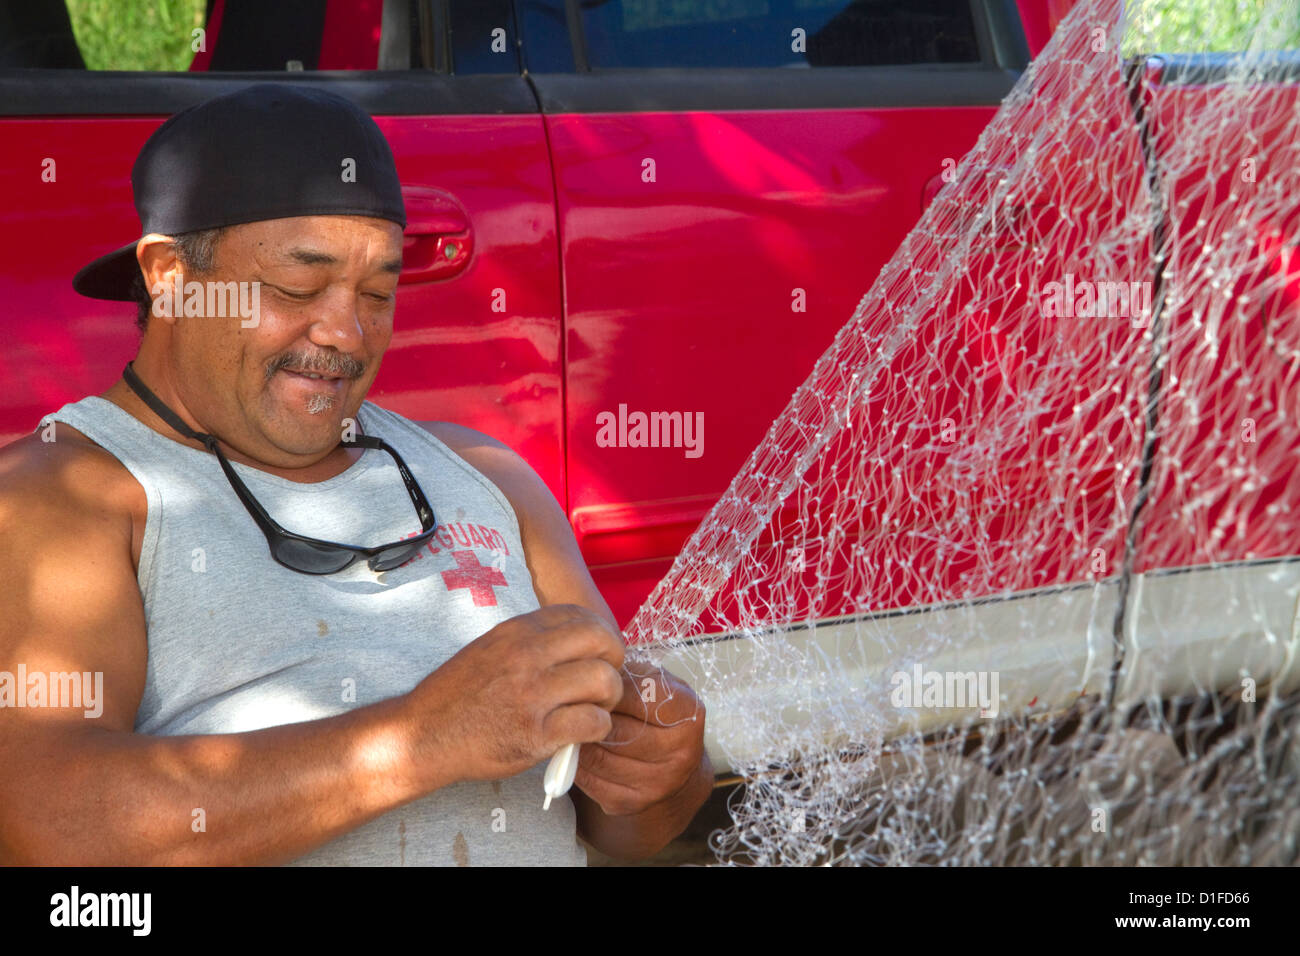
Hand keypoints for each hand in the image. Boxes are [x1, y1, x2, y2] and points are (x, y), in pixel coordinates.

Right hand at [404, 604, 625, 786]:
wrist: (423, 734)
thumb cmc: (459, 695)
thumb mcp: (492, 648)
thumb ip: (533, 640)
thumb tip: (582, 640)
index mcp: (517, 631)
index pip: (581, 615)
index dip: (601, 634)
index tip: (600, 653)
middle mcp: (526, 656)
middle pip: (602, 642)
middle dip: (614, 661)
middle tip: (605, 680)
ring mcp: (532, 695)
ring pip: (604, 682)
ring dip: (609, 698)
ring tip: (595, 708)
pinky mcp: (536, 734)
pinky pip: (592, 722)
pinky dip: (597, 728)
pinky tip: (584, 732)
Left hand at [574, 662, 709, 816]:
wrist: (678, 765)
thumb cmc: (659, 714)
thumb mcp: (656, 684)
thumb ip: (628, 674)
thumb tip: (589, 671)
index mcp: (689, 713)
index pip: (636, 695)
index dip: (607, 688)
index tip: (593, 682)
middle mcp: (680, 752)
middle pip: (615, 730)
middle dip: (589, 715)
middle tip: (574, 704)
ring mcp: (657, 783)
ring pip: (597, 757)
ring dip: (579, 739)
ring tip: (573, 724)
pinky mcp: (631, 803)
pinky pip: (589, 779)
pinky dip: (576, 762)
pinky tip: (578, 748)